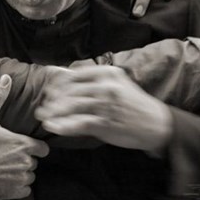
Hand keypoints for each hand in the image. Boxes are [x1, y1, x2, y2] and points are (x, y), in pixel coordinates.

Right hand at [0, 75, 49, 199]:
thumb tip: (6, 78)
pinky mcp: (13, 192)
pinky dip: (16, 186)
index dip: (34, 147)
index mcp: (22, 144)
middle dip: (24, 159)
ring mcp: (20, 178)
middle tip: (6, 156)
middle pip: (34, 162)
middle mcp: (25, 162)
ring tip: (3, 167)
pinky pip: (24, 190)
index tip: (22, 146)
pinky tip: (2, 179)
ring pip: (29, 176)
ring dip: (20, 173)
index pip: (43, 149)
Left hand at [35, 66, 172, 154]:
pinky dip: (63, 126)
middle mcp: (105, 86)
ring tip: (43, 117)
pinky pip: (78, 123)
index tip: (49, 91)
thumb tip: (62, 74)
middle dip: (53, 100)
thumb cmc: (132, 102)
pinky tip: (53, 127)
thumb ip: (92, 78)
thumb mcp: (116, 82)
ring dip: (54, 113)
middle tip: (43, 107)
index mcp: (107, 73)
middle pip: (70, 91)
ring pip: (71, 107)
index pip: (74, 75)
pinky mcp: (105, 123)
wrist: (157, 123)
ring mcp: (105, 105)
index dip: (58, 84)